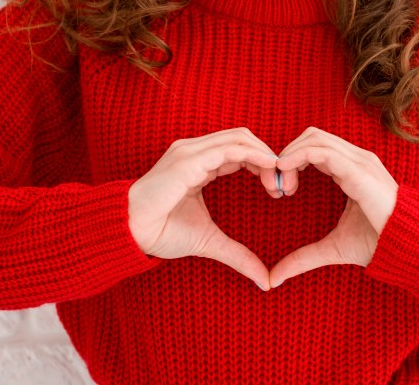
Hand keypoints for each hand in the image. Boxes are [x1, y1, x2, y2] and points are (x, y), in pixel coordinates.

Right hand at [127, 127, 285, 290]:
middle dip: (269, 156)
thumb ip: (238, 255)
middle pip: (244, 138)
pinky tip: (269, 167)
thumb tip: (265, 280)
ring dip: (265, 154)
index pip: (240, 150)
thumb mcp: (210, 242)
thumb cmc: (163, 233)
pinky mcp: (188, 159)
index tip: (279, 188)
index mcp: (199, 163)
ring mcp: (191, 151)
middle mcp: (196, 151)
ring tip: (280, 179)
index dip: (263, 163)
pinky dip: (254, 153)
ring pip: (239, 137)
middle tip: (286, 185)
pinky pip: (228, 148)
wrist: (132, 233)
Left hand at [268, 127, 398, 287]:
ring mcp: (359, 160)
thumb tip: (274, 278)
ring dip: (289, 155)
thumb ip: (303, 258)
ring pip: (313, 137)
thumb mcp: (332, 249)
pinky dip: (298, 156)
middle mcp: (355, 158)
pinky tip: (286, 174)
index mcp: (351, 169)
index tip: (277, 189)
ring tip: (279, 183)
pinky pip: (321, 151)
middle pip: (311, 136)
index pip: (314, 147)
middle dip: (286, 154)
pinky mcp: (358, 169)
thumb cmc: (378, 244)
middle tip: (274, 185)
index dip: (290, 161)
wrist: (408, 247)